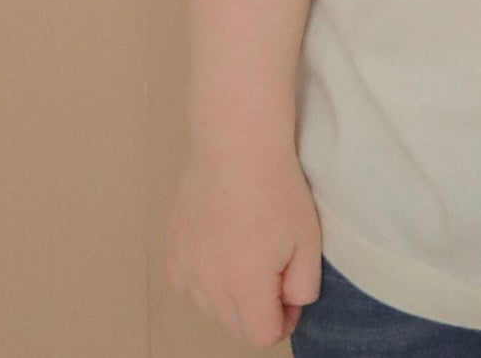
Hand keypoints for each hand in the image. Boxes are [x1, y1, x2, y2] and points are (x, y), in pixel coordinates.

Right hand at [165, 145, 322, 347]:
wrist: (238, 145)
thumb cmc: (278, 188)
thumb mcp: (309, 240)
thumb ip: (303, 288)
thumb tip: (288, 306)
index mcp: (244, 284)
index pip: (261, 335)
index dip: (283, 321)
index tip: (289, 293)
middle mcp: (208, 283)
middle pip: (234, 327)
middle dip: (257, 311)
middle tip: (273, 271)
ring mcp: (184, 267)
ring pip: (209, 309)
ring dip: (230, 297)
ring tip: (246, 254)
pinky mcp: (171, 251)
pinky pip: (187, 287)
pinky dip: (204, 281)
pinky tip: (221, 251)